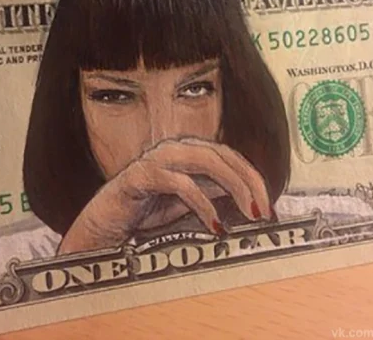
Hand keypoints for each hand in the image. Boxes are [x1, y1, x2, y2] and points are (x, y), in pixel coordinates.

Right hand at [57, 138, 272, 254]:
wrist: (105, 224)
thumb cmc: (145, 210)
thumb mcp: (188, 201)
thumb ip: (213, 190)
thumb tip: (247, 193)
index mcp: (185, 150)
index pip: (228, 155)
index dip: (251, 176)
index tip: (267, 204)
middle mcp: (173, 147)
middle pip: (221, 154)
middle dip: (248, 181)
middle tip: (261, 210)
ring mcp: (156, 158)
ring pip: (205, 161)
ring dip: (233, 187)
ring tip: (247, 213)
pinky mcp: (141, 175)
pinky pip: (180, 184)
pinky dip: (203, 204)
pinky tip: (215, 225)